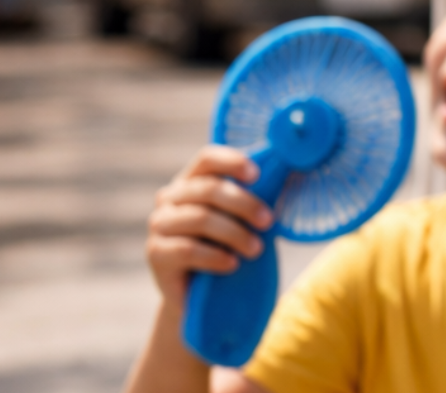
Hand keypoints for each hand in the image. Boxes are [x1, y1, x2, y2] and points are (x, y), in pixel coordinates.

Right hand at [146, 146, 273, 310]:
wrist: (202, 293)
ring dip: (235, 233)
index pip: (206, 159)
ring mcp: (159, 225)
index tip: (257, 175)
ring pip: (201, 219)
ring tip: (256, 249)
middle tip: (268, 221)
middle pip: (208, 189)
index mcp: (191, 181)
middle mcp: (169, 198)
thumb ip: (252, 197)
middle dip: (244, 204)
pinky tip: (232, 264)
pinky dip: (215, 256)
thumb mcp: (240, 218)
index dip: (231, 162)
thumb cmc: (229, 246)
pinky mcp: (156, 254)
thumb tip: (282, 174)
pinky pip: (188, 249)